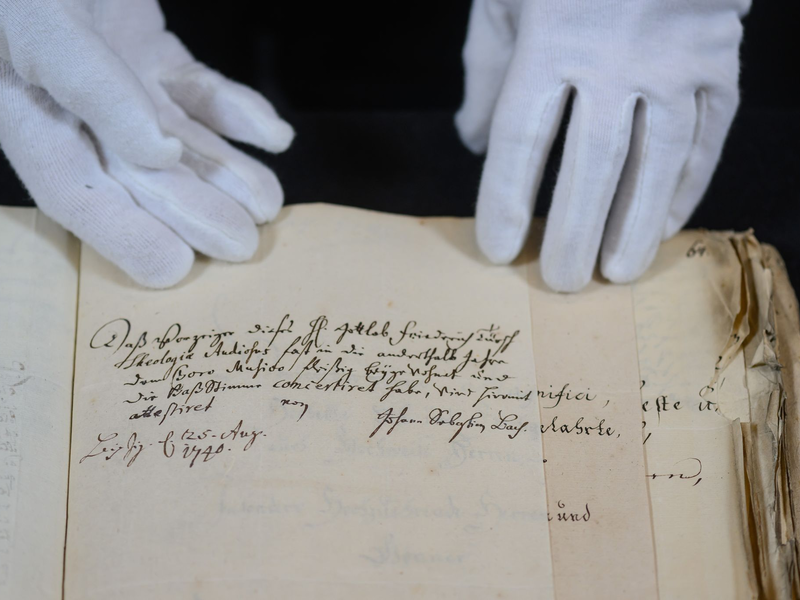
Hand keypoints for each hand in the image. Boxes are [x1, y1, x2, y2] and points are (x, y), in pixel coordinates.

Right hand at [0, 0, 292, 286]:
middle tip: (244, 244)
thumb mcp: (44, 23)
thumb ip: (90, 85)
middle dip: (192, 210)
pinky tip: (275, 136)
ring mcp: (115, 78)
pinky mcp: (150, 50)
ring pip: (177, 139)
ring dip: (226, 170)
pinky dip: (237, 112)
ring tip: (270, 202)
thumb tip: (156, 151)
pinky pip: (198, 89)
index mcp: (25, 109)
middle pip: (135, 174)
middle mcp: (70, 105)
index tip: (174, 270)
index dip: (120, 234)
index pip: (70, 189)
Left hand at [456, 0, 748, 290]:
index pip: (519, 143)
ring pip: (655, 164)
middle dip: (571, 232)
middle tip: (559, 282)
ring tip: (616, 274)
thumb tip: (472, 142)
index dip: (503, 203)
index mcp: (549, 39)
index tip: (497, 249)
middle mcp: (613, 57)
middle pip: (589, 167)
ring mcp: (674, 61)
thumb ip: (486, 69)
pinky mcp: (718, 61)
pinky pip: (706, 138)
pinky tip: (666, 225)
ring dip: (635, 226)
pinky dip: (686, 187)